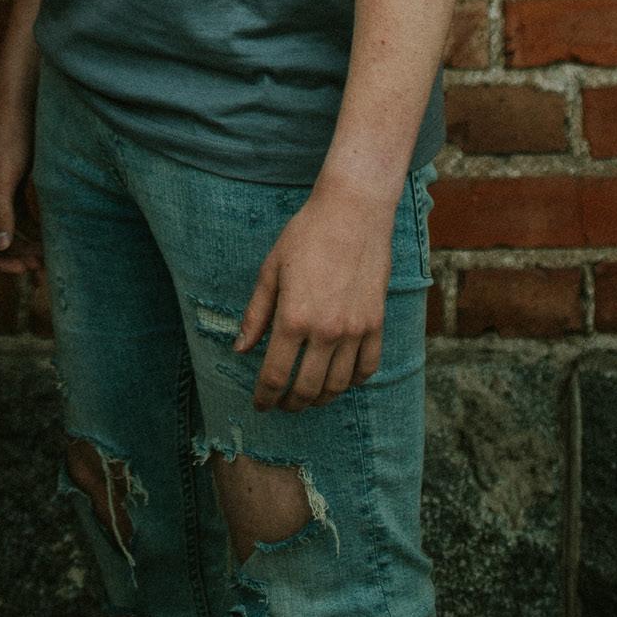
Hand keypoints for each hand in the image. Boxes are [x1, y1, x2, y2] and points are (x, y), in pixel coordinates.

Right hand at [0, 84, 41, 274]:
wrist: (22, 101)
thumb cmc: (10, 135)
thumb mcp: (6, 175)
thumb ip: (2, 211)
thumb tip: (1, 246)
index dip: (0, 261)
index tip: (24, 269)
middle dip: (17, 255)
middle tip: (42, 266)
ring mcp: (0, 191)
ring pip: (11, 229)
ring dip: (27, 244)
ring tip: (48, 256)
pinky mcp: (16, 183)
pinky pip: (23, 215)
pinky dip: (34, 228)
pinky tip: (51, 236)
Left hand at [235, 181, 392, 413]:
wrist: (353, 212)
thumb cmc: (306, 235)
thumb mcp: (271, 270)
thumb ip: (256, 313)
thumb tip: (240, 349)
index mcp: (293, 318)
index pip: (275, 375)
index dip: (265, 396)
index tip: (260, 404)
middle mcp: (325, 332)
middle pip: (306, 389)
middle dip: (290, 404)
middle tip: (282, 404)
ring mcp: (354, 330)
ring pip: (337, 386)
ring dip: (320, 399)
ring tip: (308, 397)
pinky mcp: (376, 324)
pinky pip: (366, 368)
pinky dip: (351, 382)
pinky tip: (339, 379)